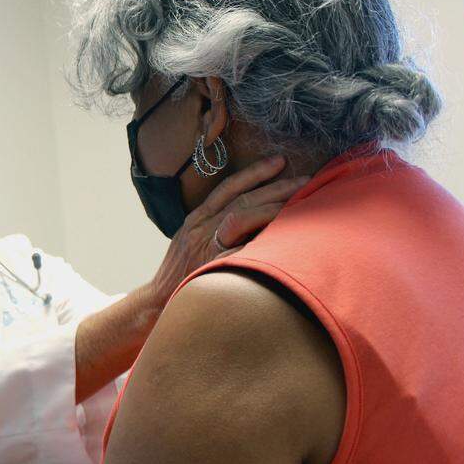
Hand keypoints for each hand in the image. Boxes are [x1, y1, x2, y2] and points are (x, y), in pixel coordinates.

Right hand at [145, 156, 309, 308]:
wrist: (157, 301)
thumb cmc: (181, 273)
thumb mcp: (192, 242)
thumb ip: (215, 228)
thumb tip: (251, 219)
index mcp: (196, 219)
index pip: (227, 187)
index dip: (254, 172)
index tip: (279, 162)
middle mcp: (199, 227)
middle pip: (242, 199)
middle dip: (275, 186)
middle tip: (306, 178)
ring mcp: (204, 246)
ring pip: (241, 217)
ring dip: (273, 207)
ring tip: (301, 201)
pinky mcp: (210, 266)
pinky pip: (240, 250)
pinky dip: (262, 242)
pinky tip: (285, 237)